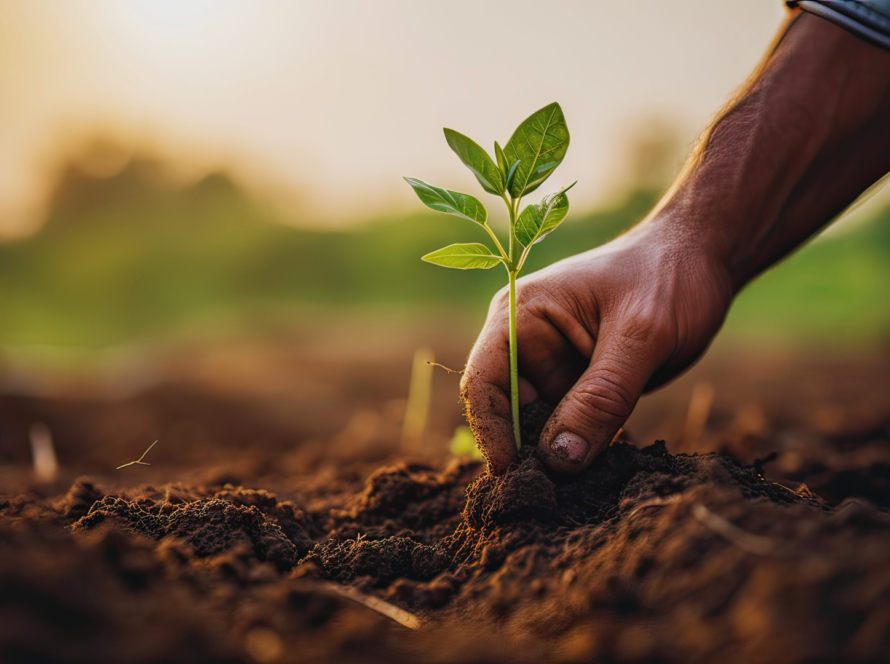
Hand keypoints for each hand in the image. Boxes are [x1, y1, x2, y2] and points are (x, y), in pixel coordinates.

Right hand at [461, 220, 733, 473]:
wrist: (702, 259)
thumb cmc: (668, 277)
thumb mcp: (641, 335)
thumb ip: (601, 396)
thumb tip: (559, 461)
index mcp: (520, 317)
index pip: (483, 382)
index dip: (491, 432)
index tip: (514, 477)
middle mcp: (526, 344)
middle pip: (508, 413)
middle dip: (527, 455)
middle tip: (552, 499)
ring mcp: (553, 367)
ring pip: (539, 428)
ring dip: (556, 458)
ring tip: (578, 493)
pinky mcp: (580, 386)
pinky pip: (570, 428)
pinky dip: (581, 451)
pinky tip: (598, 475)